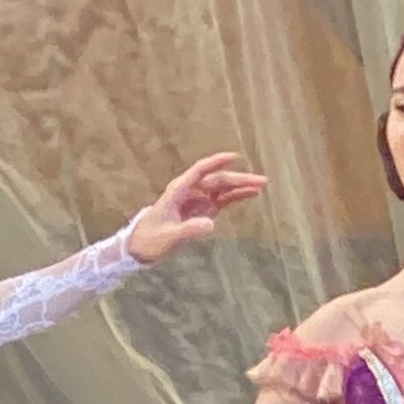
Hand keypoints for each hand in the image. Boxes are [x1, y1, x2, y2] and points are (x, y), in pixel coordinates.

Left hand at [124, 154, 267, 262]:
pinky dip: (236, 196)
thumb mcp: (168, 236)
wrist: (141, 247)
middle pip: (216, 180)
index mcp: (177, 191)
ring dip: (240, 186)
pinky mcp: (203, 210)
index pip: (199, 171)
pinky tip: (252, 194)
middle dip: (238, 179)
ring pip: (222, 188)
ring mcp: (198, 200)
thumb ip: (189, 229)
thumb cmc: (150, 239)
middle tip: (260, 180)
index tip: (233, 156)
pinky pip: (223, 199)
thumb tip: (211, 224)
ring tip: (262, 185)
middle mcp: (189, 192)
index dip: (215, 162)